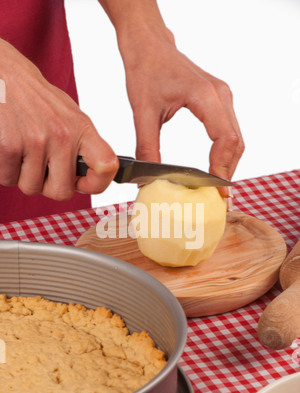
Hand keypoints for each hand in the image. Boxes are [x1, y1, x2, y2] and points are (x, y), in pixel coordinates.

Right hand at [0, 39, 118, 199]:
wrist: (1, 72)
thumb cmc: (34, 97)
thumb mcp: (67, 114)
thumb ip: (81, 146)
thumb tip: (92, 177)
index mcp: (81, 128)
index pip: (106, 166)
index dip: (97, 184)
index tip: (82, 183)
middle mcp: (62, 135)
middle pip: (62, 192)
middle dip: (48, 186)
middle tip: (40, 168)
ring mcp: (36, 140)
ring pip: (31, 188)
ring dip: (23, 176)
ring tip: (21, 152)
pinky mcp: (10, 145)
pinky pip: (8, 178)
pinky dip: (5, 169)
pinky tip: (8, 148)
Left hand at [119, 31, 243, 196]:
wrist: (149, 45)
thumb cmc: (145, 70)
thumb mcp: (143, 112)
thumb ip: (147, 147)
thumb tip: (146, 180)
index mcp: (205, 96)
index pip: (225, 139)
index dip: (222, 168)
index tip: (216, 191)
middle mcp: (220, 95)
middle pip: (236, 142)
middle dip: (228, 171)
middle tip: (218, 198)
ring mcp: (222, 96)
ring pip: (236, 138)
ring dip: (228, 163)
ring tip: (216, 187)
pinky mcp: (218, 99)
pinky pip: (229, 130)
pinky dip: (225, 152)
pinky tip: (215, 167)